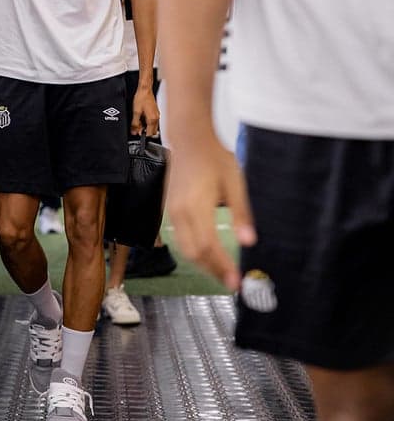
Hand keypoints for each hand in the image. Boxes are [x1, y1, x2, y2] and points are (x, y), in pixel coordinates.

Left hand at [131, 85, 159, 135]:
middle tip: (137, 128)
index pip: (150, 134)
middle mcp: (156, 118)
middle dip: (145, 132)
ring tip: (138, 122)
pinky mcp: (155, 112)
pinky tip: (141, 118)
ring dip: (146, 127)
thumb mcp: (136, 112)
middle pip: (152, 131)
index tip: (137, 134)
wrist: (145, 89)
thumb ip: (135, 123)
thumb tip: (134, 131)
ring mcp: (156, 115)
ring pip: (153, 126)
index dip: (143, 135)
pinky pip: (153, 121)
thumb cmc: (141, 98)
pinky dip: (147, 122)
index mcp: (152, 119)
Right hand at [166, 133, 255, 291]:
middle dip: (213, 271)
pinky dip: (194, 251)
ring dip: (203, 264)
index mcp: (196, 205)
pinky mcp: (170, 209)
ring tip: (222, 272)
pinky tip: (208, 254)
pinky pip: (180, 238)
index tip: (236, 281)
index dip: (222, 266)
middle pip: (194, 253)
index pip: (209, 246)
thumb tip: (249, 241)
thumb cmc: (214, 156)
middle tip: (232, 281)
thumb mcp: (235, 182)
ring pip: (185, 248)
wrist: (189, 138)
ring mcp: (172, 211)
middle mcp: (180, 212)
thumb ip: (241, 213)